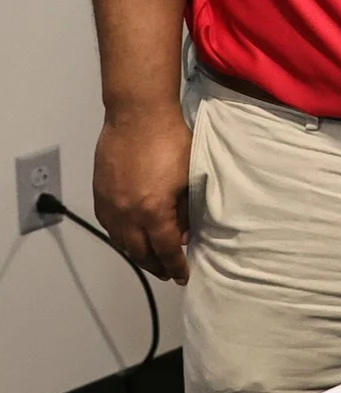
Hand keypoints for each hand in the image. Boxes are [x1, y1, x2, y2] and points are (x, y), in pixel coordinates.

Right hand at [94, 105, 191, 283]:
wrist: (138, 115)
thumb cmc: (170, 140)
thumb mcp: (188, 178)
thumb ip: (184, 211)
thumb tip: (183, 233)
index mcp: (152, 212)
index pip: (166, 249)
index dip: (176, 265)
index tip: (183, 276)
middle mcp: (127, 214)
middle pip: (140, 252)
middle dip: (156, 265)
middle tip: (168, 272)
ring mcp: (110, 205)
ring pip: (122, 242)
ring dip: (137, 254)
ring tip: (151, 259)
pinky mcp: (100, 194)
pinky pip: (109, 226)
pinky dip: (121, 237)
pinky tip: (130, 237)